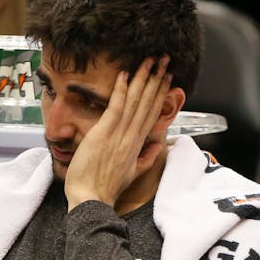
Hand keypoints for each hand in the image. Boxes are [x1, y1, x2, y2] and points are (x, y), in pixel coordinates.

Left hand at [64, 57, 173, 209]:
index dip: (161, 93)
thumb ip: (146, 158)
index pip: (153, 113)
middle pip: (148, 103)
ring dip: (144, 78)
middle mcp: (132, 136)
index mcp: (138, 144)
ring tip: (151, 60)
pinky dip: (122, 90)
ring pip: (136, 101)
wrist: (91, 199)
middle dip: (157, 79)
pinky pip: (116, 108)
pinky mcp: (104, 133)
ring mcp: (119, 134)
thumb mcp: (132, 174)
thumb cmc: (106, 189)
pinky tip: (126, 74)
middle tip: (165, 59)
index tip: (168, 77)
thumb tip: (158, 147)